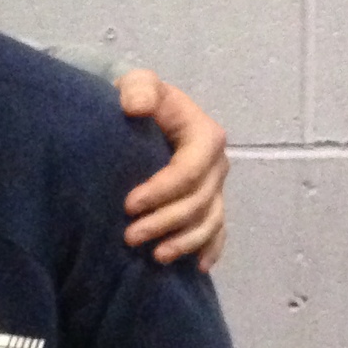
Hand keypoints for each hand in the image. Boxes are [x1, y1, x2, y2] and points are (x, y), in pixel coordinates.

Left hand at [115, 69, 227, 270]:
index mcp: (205, 136)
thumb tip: (136, 107)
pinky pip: (218, 231)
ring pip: (209, 221)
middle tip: (129, 236)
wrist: (139, 108)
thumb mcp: (136, 82)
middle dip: (166, 222)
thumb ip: (138, 88)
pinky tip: (196, 265)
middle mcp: (216, 163)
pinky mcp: (210, 201)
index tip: (129, 204)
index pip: (189, 171)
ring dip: (185, 241)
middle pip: (199, 201)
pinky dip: (210, 248)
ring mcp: (216, 186)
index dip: (163, 191)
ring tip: (155, 255)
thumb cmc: (137, 96)